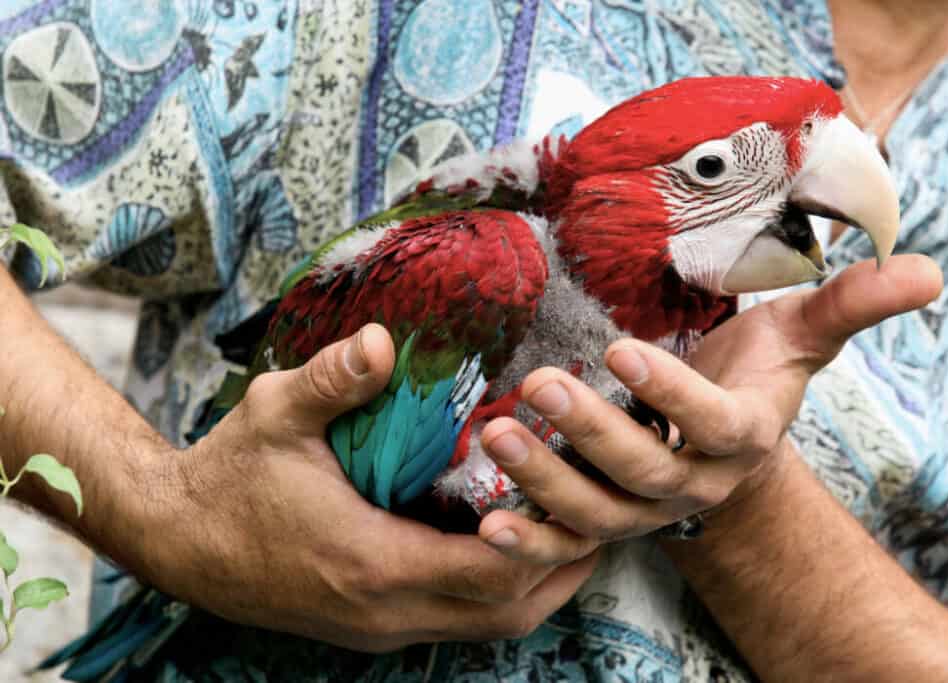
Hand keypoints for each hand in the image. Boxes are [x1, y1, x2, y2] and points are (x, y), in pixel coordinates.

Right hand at [131, 324, 598, 651]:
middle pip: (508, 610)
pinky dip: (498, 592)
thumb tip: (384, 340)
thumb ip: (332, 378)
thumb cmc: (230, 475)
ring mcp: (379, 626)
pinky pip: (458, 622)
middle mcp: (386, 610)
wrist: (178, 539)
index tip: (585, 491)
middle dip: (564, 567)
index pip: (491, 570)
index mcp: (373, 561)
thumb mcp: (274, 413)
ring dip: (538, 584)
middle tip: (601, 510)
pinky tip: (510, 546)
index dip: (548, 537)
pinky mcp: (372, 625)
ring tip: (573, 530)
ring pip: (488, 626)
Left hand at [476, 255, 942, 561]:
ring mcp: (643, 510)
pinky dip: (530, 542)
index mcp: (741, 437)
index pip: (711, 424)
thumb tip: (929, 271)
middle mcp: (692, 484)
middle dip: (593, 434)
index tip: (621, 348)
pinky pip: (568, 545)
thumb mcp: (799, 332)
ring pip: (597, 513)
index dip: (671, 395)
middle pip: (644, 474)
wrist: (715, 430)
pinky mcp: (602, 519)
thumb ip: (851, 302)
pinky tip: (487, 525)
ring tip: (497, 438)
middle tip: (540, 387)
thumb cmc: (753, 372)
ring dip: (545, 481)